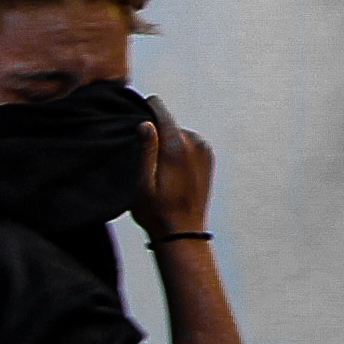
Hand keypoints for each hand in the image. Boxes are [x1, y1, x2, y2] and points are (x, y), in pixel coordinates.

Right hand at [137, 108, 216, 240]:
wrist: (183, 233)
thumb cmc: (157, 212)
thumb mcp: (143, 183)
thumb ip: (145, 150)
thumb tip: (146, 123)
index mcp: (177, 146)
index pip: (160, 110)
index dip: (145, 112)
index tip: (135, 124)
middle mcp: (195, 143)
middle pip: (168, 123)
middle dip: (155, 135)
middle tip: (146, 163)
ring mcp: (205, 150)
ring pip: (177, 134)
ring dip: (167, 145)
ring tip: (159, 173)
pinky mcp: (208, 158)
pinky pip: (188, 144)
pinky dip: (178, 152)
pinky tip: (171, 174)